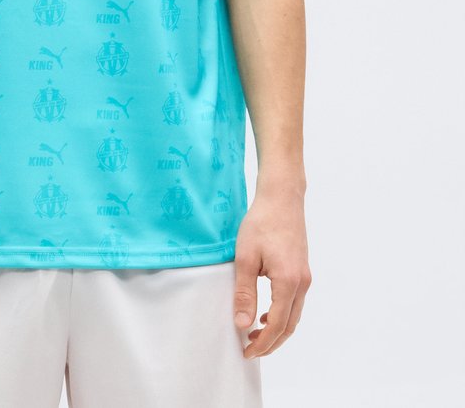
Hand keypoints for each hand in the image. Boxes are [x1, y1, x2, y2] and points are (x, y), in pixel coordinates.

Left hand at [232, 185, 311, 358]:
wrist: (281, 197)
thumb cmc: (261, 223)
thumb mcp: (245, 258)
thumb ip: (244, 293)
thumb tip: (242, 325)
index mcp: (289, 282)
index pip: (277, 325)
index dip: (262, 343)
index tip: (245, 352)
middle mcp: (302, 283)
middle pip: (290, 325)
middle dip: (271, 342)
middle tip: (250, 349)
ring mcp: (305, 276)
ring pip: (294, 315)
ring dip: (277, 329)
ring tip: (255, 334)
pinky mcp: (302, 269)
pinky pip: (295, 301)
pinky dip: (282, 314)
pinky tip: (266, 312)